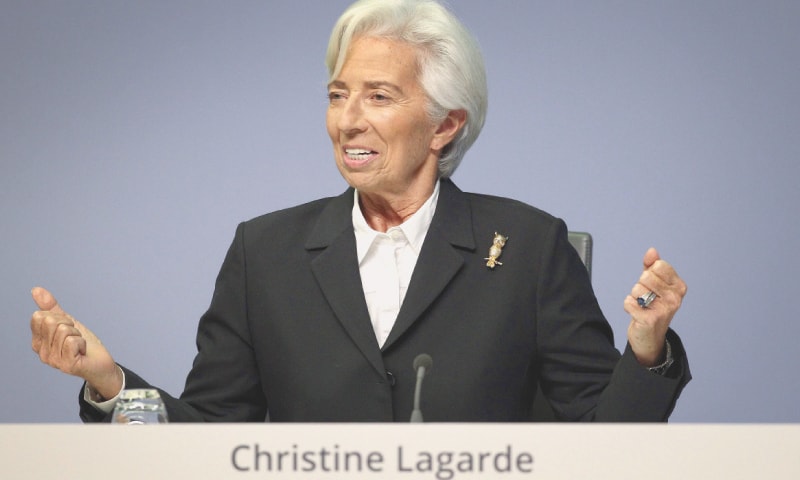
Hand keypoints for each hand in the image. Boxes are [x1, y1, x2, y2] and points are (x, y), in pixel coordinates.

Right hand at [30, 287, 121, 398]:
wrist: (101, 364)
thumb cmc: (84, 344)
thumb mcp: (67, 322)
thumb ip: (51, 307)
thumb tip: (36, 290)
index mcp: (38, 341)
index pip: (39, 316)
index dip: (59, 317)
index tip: (69, 328)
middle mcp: (41, 352)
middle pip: (50, 321)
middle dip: (69, 325)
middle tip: (76, 337)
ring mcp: (52, 360)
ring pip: (63, 330)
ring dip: (77, 334)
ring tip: (80, 346)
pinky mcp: (66, 365)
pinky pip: (72, 341)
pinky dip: (82, 343)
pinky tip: (83, 352)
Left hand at [623, 248, 687, 366]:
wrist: (650, 336)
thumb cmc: (652, 306)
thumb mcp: (654, 284)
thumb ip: (652, 266)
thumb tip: (652, 251)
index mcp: (679, 287)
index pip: (659, 265)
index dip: (650, 273)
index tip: (653, 286)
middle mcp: (675, 298)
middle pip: (646, 276)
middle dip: (641, 285)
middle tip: (646, 298)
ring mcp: (664, 310)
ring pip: (636, 288)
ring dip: (634, 296)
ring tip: (642, 306)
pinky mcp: (649, 320)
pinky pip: (628, 302)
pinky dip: (628, 306)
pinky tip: (637, 313)